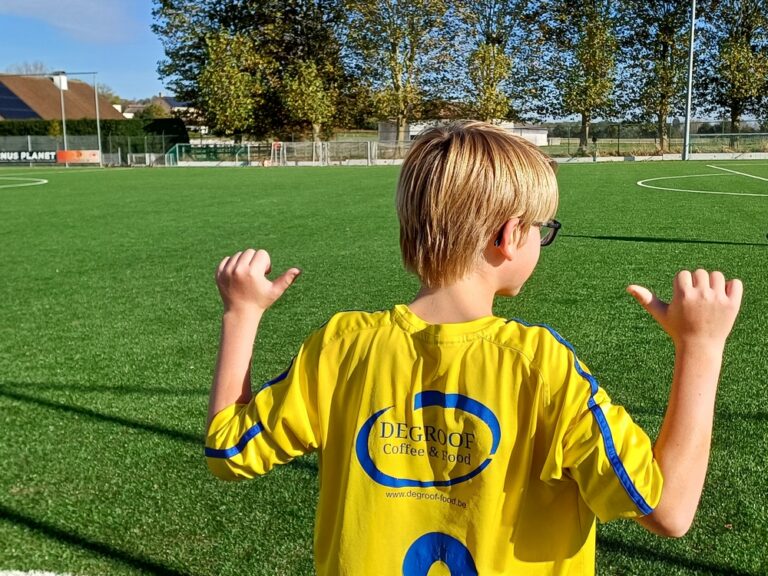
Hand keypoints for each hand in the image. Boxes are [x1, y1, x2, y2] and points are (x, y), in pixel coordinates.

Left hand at [215, 249, 300, 314]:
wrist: (240, 312)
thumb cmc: (260, 301)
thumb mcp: (275, 291)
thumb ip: (287, 279)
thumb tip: (299, 270)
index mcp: (252, 272)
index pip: (261, 254)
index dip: (265, 264)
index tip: (264, 275)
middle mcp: (238, 270)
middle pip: (250, 252)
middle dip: (255, 261)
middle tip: (255, 276)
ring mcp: (227, 272)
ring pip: (239, 254)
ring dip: (244, 262)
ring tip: (246, 277)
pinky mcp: (218, 273)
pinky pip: (227, 259)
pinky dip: (232, 265)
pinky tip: (237, 277)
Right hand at [627, 269, 742, 347]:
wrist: (700, 347)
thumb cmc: (677, 329)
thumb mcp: (660, 314)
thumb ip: (646, 299)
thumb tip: (628, 287)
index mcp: (683, 295)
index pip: (683, 274)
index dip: (682, 286)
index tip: (683, 300)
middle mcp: (701, 295)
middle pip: (700, 272)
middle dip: (697, 283)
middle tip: (696, 301)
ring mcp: (718, 299)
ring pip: (717, 275)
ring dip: (713, 283)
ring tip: (708, 298)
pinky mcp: (733, 304)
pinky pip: (735, 283)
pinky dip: (731, 287)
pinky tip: (723, 298)